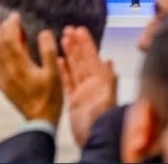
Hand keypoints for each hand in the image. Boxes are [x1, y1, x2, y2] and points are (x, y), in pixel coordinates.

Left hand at [0, 13, 62, 124]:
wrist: (39, 120)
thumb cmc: (50, 98)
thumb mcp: (55, 74)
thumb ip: (48, 52)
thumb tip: (43, 33)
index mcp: (20, 65)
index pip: (10, 38)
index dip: (11, 25)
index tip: (15, 16)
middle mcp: (7, 69)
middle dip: (1, 28)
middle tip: (6, 19)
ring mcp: (2, 77)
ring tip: (0, 30)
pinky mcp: (1, 85)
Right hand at [58, 26, 116, 146]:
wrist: (95, 138)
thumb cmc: (101, 119)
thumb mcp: (108, 97)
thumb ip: (108, 79)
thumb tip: (109, 61)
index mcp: (101, 81)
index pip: (92, 57)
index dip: (86, 43)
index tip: (79, 29)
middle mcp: (92, 84)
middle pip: (82, 60)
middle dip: (76, 44)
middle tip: (68, 29)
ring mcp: (83, 91)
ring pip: (74, 68)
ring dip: (68, 53)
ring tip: (62, 39)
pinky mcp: (74, 100)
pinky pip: (67, 81)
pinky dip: (63, 70)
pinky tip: (58, 61)